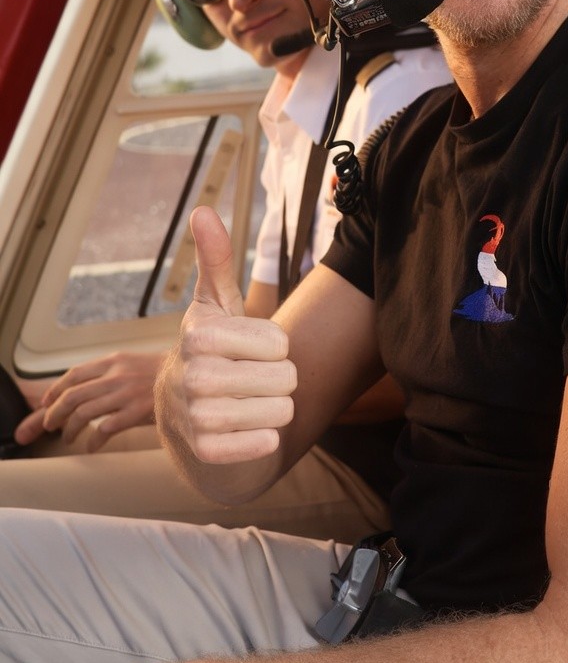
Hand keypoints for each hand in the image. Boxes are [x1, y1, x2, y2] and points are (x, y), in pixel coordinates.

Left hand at [13, 351, 161, 450]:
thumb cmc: (160, 374)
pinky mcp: (137, 412)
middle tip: (50, 425)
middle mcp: (116, 376)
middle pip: (73, 396)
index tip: (46, 404)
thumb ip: (107, 373)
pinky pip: (105, 429)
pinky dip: (93, 441)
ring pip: (84, 414)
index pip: (74, 375)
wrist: (191, 378)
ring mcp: (126, 394)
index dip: (55, 390)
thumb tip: (81, 388)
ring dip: (70, 429)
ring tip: (68, 438)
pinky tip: (91, 447)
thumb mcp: (131, 363)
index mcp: (113, 362)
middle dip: (54, 413)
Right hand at [159, 206, 296, 464]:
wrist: (184, 415)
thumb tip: (203, 210)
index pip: (282, 342)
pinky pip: (266, 443)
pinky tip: (247, 430)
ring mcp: (197, 417)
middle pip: (286, 378)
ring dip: (277, 409)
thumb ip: (216, 258)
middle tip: (251, 379)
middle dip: (280, 380)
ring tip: (249, 402)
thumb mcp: (216, 303)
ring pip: (282, 411)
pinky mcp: (207, 452)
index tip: (250, 348)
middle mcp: (193, 375)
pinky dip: (266, 438)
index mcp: (200, 334)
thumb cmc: (213, 349)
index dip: (276, 347)